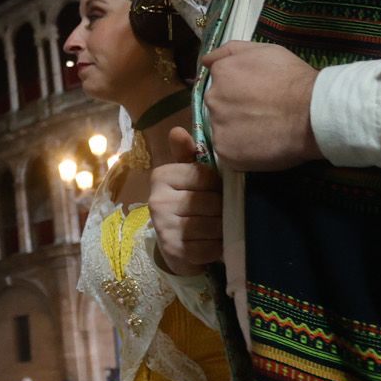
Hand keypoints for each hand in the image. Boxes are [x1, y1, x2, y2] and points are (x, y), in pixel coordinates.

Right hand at [149, 133, 223, 276]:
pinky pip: (209, 246)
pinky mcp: (173, 250)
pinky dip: (217, 246)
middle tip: (222, 212)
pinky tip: (213, 243)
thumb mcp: (187, 175)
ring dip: (222, 228)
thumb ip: (187, 152)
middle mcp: (158, 200)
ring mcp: (164, 227)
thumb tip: (177, 130)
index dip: (219, 185)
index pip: (205, 176)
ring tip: (220, 227)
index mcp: (162, 176)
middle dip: (223, 209)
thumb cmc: (187, 202)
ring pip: (212, 225)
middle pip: (211, 202)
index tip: (216, 191)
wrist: (175, 245)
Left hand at [200, 42, 321, 171]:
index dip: (241, 89)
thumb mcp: (265, 50)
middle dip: (236, 109)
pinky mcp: (224, 151)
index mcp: (221, 73)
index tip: (259, 95)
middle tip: (264, 113)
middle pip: (219, 105)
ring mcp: (217, 127)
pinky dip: (242, 150)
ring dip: (238, 130)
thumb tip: (205, 61)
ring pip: (223, 129)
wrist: (313, 115)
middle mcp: (212, 99)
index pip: (221, 82)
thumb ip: (231, 51)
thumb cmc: (293, 79)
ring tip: (265, 130)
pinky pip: (229, 150)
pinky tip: (261, 145)